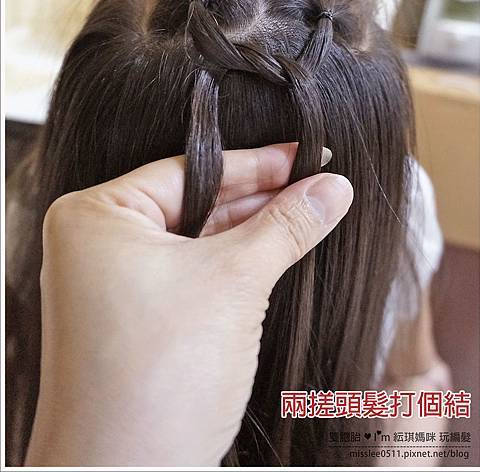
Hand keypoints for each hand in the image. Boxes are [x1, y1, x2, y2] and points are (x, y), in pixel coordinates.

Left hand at [26, 143, 352, 465]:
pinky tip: (274, 249)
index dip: (257, 163)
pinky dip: (232, 263)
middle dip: (259, 197)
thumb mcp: (234, 282)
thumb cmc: (160, 376)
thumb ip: (286, 225)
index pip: (191, 170)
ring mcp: (111, 282)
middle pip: (195, 202)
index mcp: (95, 216)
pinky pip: (190, 271)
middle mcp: (95, 244)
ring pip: (196, 239)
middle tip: (316, 183)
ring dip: (251, 231)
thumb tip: (332, 186)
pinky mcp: (133, 316)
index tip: (307, 155)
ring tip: (307, 211)